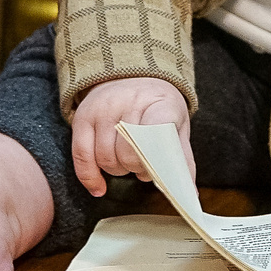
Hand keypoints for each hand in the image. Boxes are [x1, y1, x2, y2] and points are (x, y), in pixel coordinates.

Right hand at [68, 76, 192, 196]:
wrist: (130, 77)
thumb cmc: (157, 108)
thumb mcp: (176, 127)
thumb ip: (181, 159)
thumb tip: (188, 194)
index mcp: (160, 103)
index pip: (156, 134)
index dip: (154, 159)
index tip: (156, 170)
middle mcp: (129, 101)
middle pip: (128, 154)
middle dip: (136, 169)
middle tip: (142, 166)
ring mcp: (104, 108)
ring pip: (105, 158)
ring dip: (117, 170)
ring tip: (126, 162)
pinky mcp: (83, 116)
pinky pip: (81, 155)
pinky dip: (89, 177)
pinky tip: (99, 187)